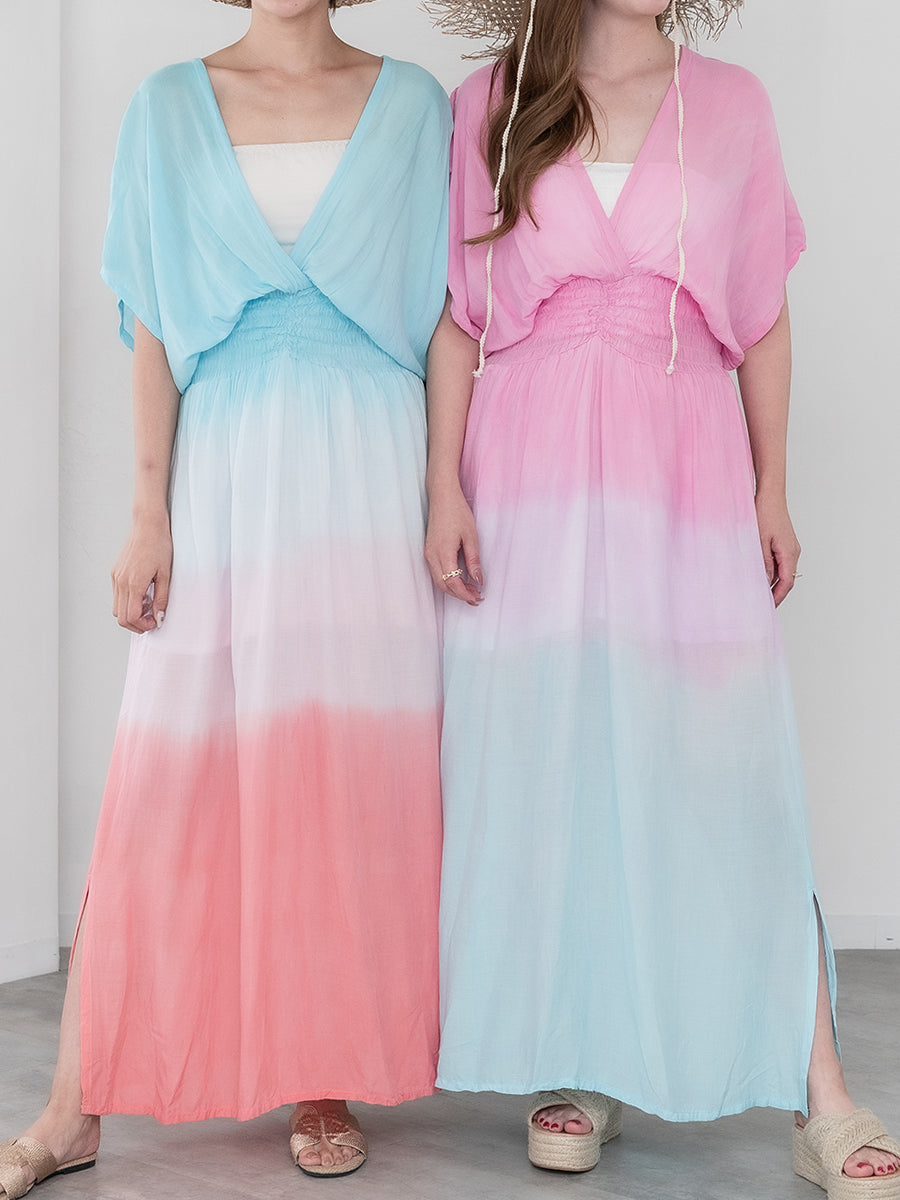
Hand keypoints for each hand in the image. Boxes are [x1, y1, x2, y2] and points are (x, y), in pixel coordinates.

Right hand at [111, 516, 172, 632]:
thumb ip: (161, 599)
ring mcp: (116, 577)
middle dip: (136, 624)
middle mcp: (121, 581)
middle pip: (121, 617)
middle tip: (151, 620)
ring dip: (131, 613)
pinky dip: (128, 602)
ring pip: (117, 608)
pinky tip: (142, 596)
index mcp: (133, 583)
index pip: (131, 616)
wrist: (148, 526)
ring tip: (148, 606)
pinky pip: (117, 596)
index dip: (143, 625)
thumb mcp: (165, 575)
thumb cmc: (158, 545)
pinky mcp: (115, 573)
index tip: (154, 623)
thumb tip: (159, 617)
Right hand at [425, 482, 483, 605]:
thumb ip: (474, 561)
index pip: (452, 582)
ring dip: (454, 589)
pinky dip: (448, 580)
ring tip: (471, 590)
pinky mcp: (429, 551)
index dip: (465, 593)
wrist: (442, 497)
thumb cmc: (457, 512)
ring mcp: (429, 554)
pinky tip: (461, 579)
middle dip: (460, 595)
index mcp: (443, 552)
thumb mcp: (471, 537)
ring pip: (439, 581)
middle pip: (444, 586)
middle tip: (477, 598)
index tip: (477, 597)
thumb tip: (478, 580)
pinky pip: (437, 573)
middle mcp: (432, 556)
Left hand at [755, 489, 799, 606]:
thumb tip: (765, 581)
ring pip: (784, 571)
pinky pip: (782, 563)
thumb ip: (763, 563)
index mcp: (789, 553)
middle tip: (763, 604)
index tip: (769, 607)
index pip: (787, 582)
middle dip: (776, 593)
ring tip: (760, 593)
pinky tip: (761, 575)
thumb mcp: (759, 541)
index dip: (778, 597)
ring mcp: (791, 547)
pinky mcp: (785, 543)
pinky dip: (773, 572)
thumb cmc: (765, 514)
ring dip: (774, 583)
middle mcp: (794, 552)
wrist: (771, 495)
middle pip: (787, 579)